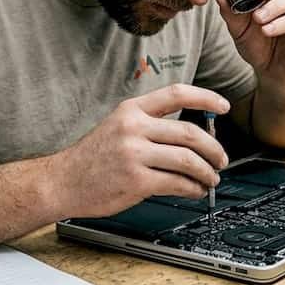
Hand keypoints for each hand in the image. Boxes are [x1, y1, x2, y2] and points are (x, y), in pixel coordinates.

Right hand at [53, 84, 229, 218]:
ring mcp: (134, 154)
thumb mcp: (117, 127)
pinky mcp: (136, 180)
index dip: (205, 98)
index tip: (223, 106)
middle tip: (221, 159)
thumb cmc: (91, 158)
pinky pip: (177, 183)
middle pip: (189, 132)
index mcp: (131, 110)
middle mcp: (133, 128)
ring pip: (187, 159)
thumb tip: (191, 139)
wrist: (62, 181)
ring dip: (206, 172)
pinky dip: (193, 188)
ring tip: (211, 179)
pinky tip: (195, 191)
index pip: (176, 94)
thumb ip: (150, 126)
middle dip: (213, 148)